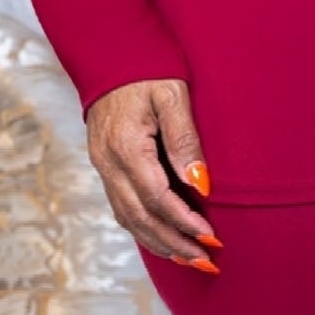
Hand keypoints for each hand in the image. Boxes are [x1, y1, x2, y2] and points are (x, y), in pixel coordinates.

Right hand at [84, 79, 220, 270]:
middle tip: (206, 261)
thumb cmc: (147, 68)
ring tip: (190, 261)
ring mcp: (102, 166)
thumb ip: (185, 140)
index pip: (157, 197)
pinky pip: (121, 207)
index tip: (211, 238)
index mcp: (126, 146)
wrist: (109, 52)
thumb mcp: (172, 95)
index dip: (184, 222)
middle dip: (174, 243)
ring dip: (159, 243)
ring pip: (128, 218)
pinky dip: (143, 229)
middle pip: (140, 217)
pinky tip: (164, 240)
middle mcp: (108, 162)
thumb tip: (200, 184)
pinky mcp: (104, 166)